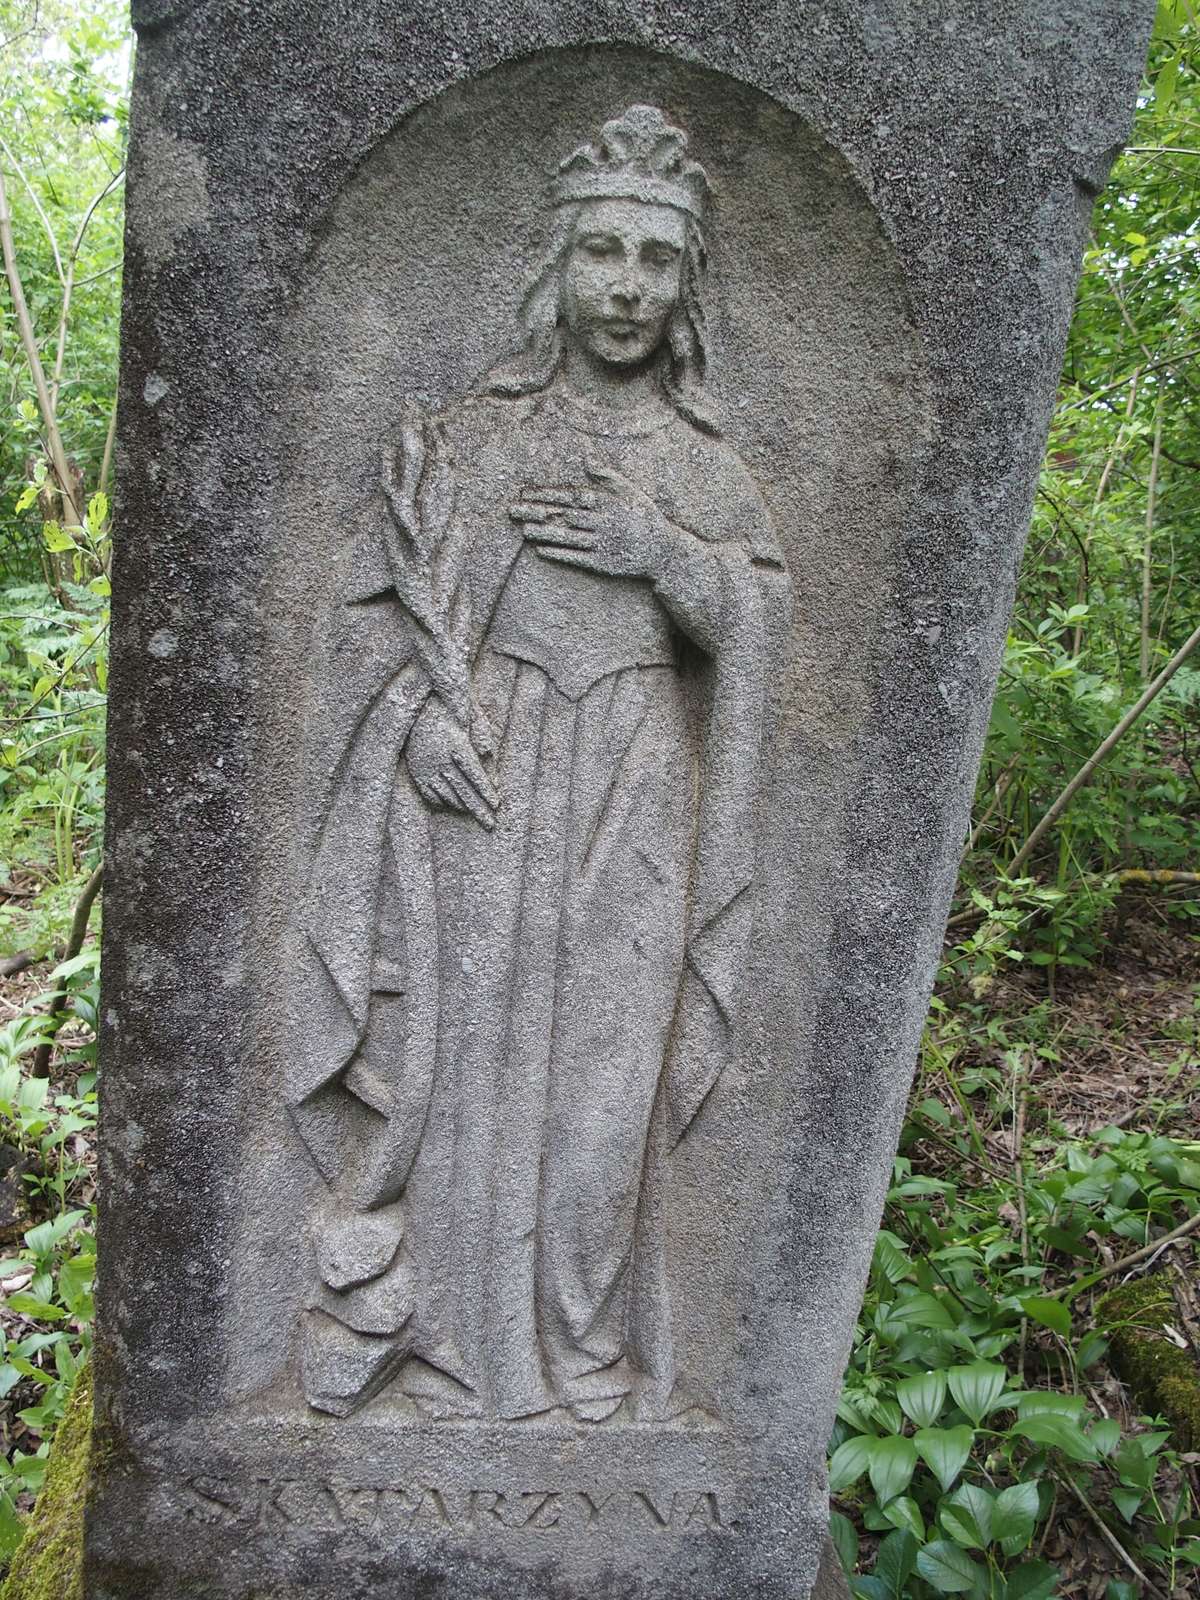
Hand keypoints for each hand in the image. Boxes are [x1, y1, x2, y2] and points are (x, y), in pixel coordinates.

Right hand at [405, 697, 498, 829]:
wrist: (415, 713)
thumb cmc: (447, 715)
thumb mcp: (466, 719)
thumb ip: (481, 736)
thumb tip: (489, 755)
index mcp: (455, 746)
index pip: (474, 773)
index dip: (486, 790)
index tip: (496, 804)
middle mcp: (440, 760)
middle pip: (463, 789)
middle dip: (478, 808)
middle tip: (490, 824)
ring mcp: (426, 768)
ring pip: (447, 794)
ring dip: (463, 807)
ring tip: (476, 815)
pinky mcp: (416, 773)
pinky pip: (431, 794)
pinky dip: (444, 802)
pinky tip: (455, 806)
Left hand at [509, 462, 673, 579]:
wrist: (662, 551)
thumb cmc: (644, 517)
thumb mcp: (631, 491)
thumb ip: (607, 476)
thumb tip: (587, 460)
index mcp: (607, 502)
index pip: (571, 496)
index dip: (546, 494)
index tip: (525, 492)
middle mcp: (603, 522)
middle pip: (563, 515)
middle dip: (537, 512)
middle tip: (512, 510)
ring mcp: (603, 544)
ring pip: (567, 537)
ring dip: (543, 533)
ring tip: (523, 530)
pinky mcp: (603, 564)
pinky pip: (576, 558)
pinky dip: (558, 553)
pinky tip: (540, 550)